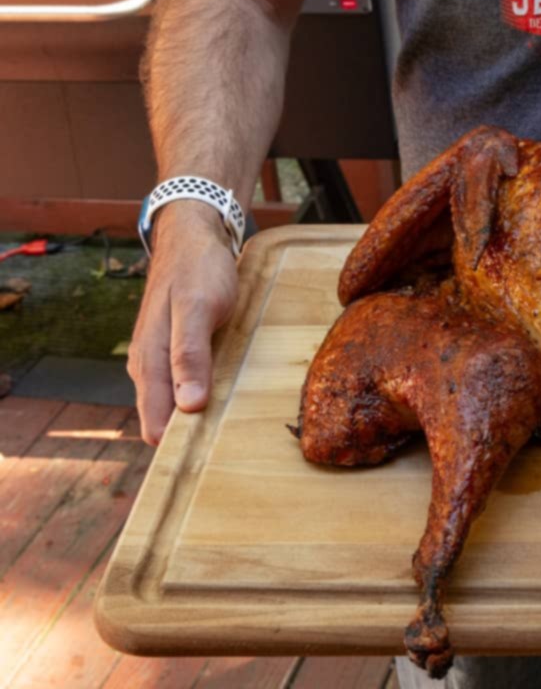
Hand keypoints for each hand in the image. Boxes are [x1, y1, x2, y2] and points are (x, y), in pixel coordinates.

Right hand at [127, 202, 238, 444]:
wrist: (195, 234)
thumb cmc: (198, 270)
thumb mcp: (197, 309)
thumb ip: (191, 355)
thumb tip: (189, 405)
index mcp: (149, 361)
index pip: (156, 422)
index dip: (177, 449)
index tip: (201, 472)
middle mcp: (149, 365)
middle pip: (162, 420)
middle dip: (187, 442)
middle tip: (223, 465)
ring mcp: (161, 358)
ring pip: (173, 404)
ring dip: (196, 421)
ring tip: (226, 445)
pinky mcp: (176, 350)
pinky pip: (183, 387)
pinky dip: (199, 400)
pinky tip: (220, 410)